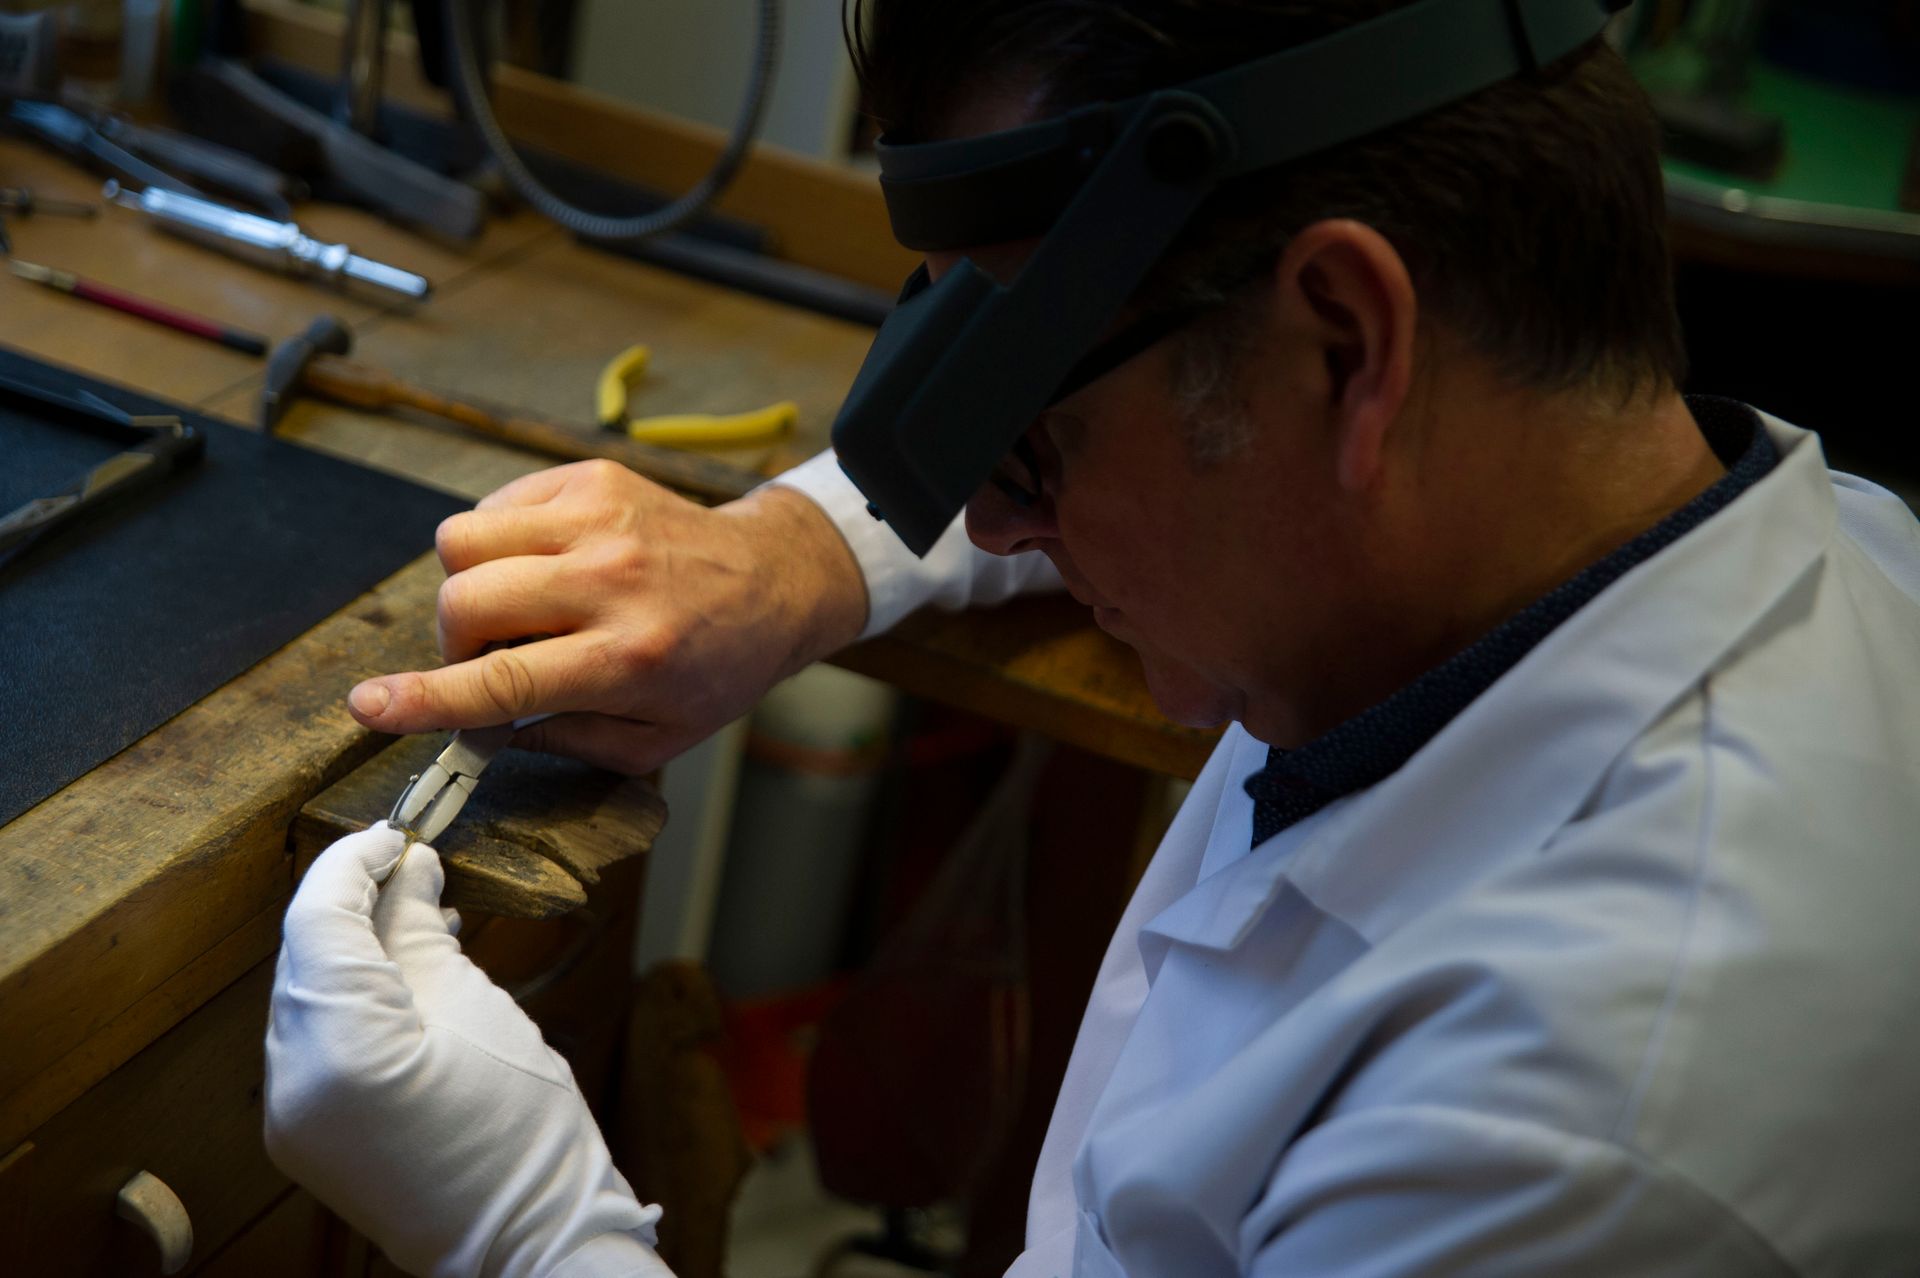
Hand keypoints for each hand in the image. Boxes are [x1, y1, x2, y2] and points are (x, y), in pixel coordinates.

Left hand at [265, 825, 671, 1277]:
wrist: (528, 1240)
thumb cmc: (523, 1134)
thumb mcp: (478, 1008)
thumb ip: (423, 931)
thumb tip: (406, 872)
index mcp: (339, 1048)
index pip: (319, 920)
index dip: (354, 863)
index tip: (396, 834)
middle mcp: (292, 1084)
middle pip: (306, 957)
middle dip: (353, 902)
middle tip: (412, 863)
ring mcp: (290, 1116)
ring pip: (307, 995)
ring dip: (353, 947)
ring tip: (417, 912)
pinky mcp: (304, 1133)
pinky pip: (314, 1039)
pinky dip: (351, 997)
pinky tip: (401, 974)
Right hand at [346, 461, 868, 773]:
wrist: (774, 582)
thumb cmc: (715, 668)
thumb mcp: (653, 740)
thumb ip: (561, 741)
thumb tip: (479, 728)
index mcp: (628, 658)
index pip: (501, 680)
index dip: (424, 699)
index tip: (368, 706)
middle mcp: (610, 581)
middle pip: (464, 600)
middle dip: (455, 641)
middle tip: (498, 655)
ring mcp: (600, 519)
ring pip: (464, 539)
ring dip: (471, 584)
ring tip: (522, 605)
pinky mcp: (592, 477)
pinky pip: (496, 504)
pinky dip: (501, 541)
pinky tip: (544, 564)